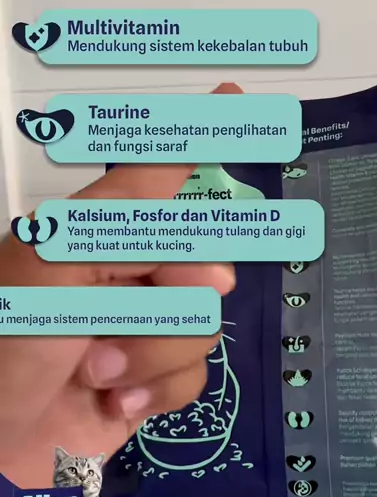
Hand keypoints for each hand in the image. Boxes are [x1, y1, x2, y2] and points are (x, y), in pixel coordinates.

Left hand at [0, 84, 239, 486]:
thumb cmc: (6, 349)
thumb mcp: (52, 267)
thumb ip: (128, 227)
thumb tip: (214, 267)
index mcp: (90, 235)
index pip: (155, 175)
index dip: (196, 135)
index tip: (233, 96)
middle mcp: (120, 274)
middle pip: (198, 259)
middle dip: (162, 299)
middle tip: (112, 322)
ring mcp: (139, 328)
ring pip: (202, 323)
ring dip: (150, 353)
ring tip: (97, 371)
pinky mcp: (149, 379)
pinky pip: (195, 374)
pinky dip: (156, 390)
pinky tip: (115, 400)